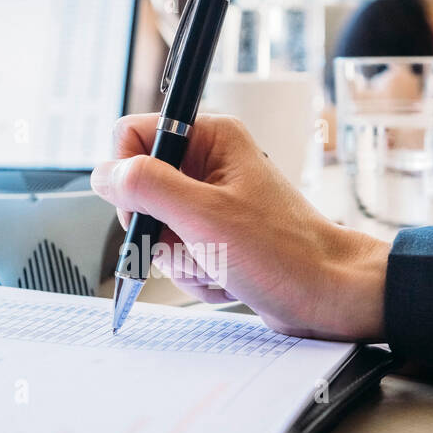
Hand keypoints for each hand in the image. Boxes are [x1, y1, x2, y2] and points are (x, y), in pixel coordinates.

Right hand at [90, 113, 388, 340]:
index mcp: (210, 138)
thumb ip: (147, 187)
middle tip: (193, 244)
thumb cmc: (286, 253)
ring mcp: (210, 203)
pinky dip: (196, 275)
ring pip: (156, 230)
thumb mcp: (205, 216)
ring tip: (219, 264)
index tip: (149, 209)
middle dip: (160, 232)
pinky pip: (177, 256)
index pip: (132, 137)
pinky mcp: (214, 237)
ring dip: (181, 261)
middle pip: (139, 192)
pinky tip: (227, 277)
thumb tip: (104, 172)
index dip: (130, 177)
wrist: (328, 295)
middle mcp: (208, 164)